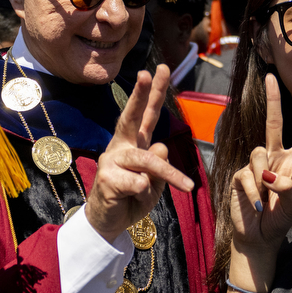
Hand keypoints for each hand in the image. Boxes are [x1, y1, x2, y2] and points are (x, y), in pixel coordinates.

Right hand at [85, 66, 193, 241]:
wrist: (108, 223)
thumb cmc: (132, 199)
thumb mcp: (154, 183)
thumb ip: (160, 166)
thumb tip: (161, 146)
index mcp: (134, 144)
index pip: (147, 116)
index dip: (153, 93)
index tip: (161, 69)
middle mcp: (121, 147)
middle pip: (131, 118)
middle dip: (141, 95)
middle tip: (147, 73)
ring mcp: (111, 161)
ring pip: (146, 160)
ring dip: (168, 173)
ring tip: (186, 186)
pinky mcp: (105, 179)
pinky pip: (135, 182)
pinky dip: (142, 191)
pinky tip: (135, 195)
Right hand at [228, 75, 291, 258]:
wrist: (258, 236)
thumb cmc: (279, 220)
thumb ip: (287, 189)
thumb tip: (271, 175)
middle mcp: (274, 158)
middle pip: (273, 123)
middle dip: (272, 100)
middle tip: (270, 77)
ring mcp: (255, 165)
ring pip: (259, 155)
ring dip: (263, 180)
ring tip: (265, 201)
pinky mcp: (239, 175)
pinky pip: (246, 175)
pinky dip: (253, 191)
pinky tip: (255, 204)